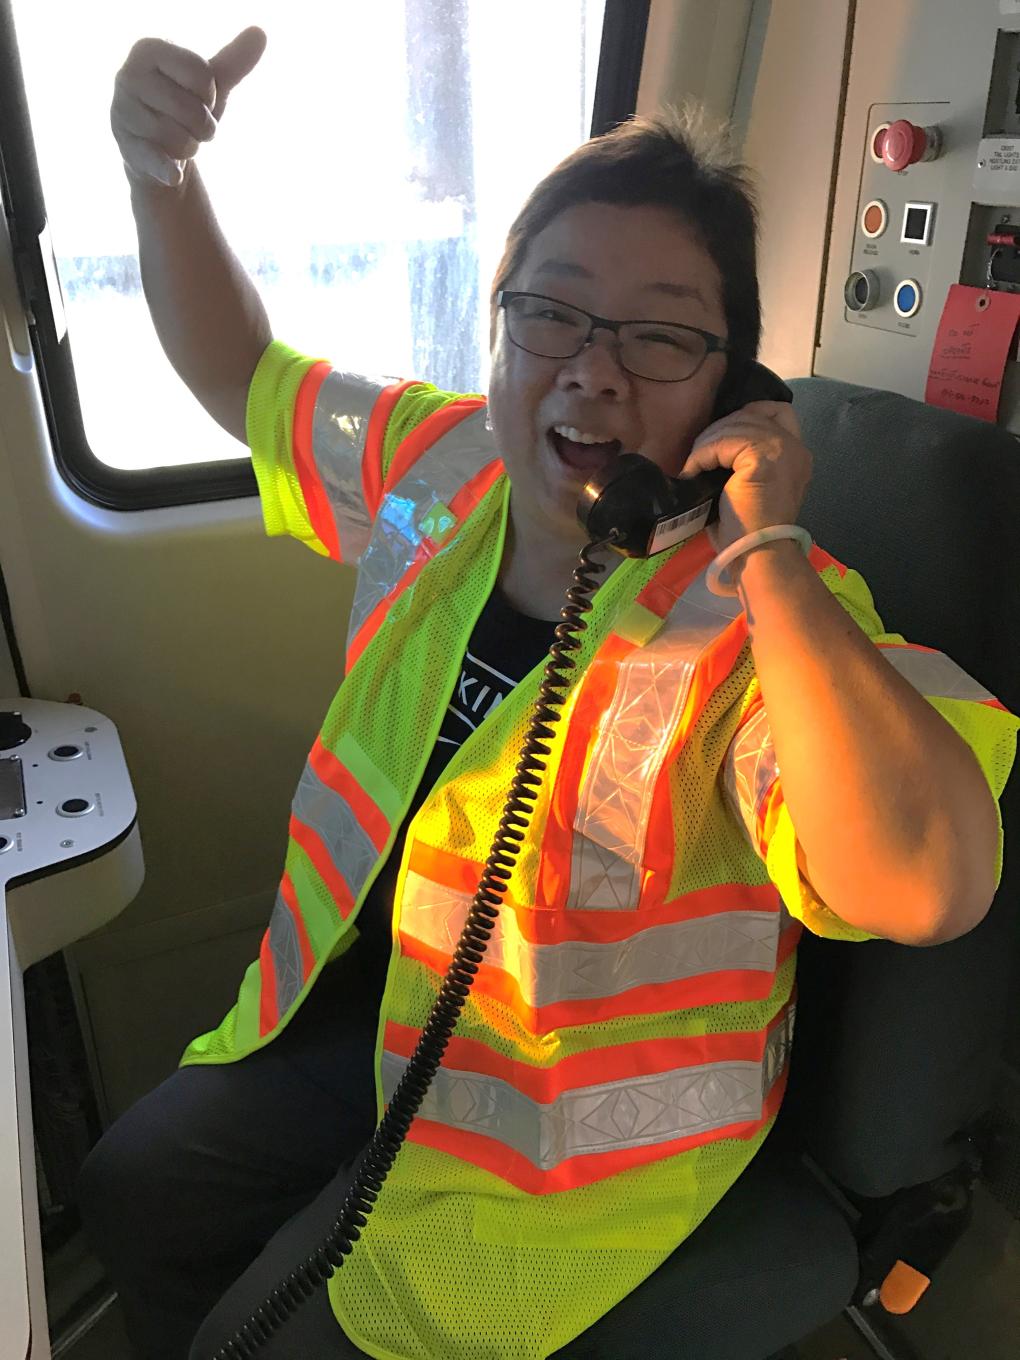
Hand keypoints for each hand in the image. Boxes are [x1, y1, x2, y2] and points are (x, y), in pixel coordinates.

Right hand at [111, 27, 266, 188]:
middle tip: (192, 127)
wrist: (157, 148)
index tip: (200, 99)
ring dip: (189, 147)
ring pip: (178, 138)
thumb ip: (234, 60)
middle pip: (191, 110)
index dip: (210, 96)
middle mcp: (127, 75)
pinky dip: (169, 169)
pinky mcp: (125, 146)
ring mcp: (122, 112)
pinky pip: (154, 158)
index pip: (201, 75)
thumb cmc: (182, 106)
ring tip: (177, 140)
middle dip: (203, 127)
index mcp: (149, 49)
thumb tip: (260, 33)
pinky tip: (175, 175)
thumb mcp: (209, 84)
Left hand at [679, 400, 811, 554]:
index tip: (721, 438)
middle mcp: (795, 447)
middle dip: (719, 430)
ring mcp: (782, 449)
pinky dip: (704, 454)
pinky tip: (694, 471)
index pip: (777, 410)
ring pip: (735, 424)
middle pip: (750, 413)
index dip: (746, 414)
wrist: (755, 554)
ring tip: (694, 467)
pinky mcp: (764, 457)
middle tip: (699, 456)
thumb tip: (713, 444)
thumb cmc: (747, 531)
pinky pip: (725, 441)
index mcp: (796, 454)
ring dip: (707, 443)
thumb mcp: (749, 486)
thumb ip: (744, 460)